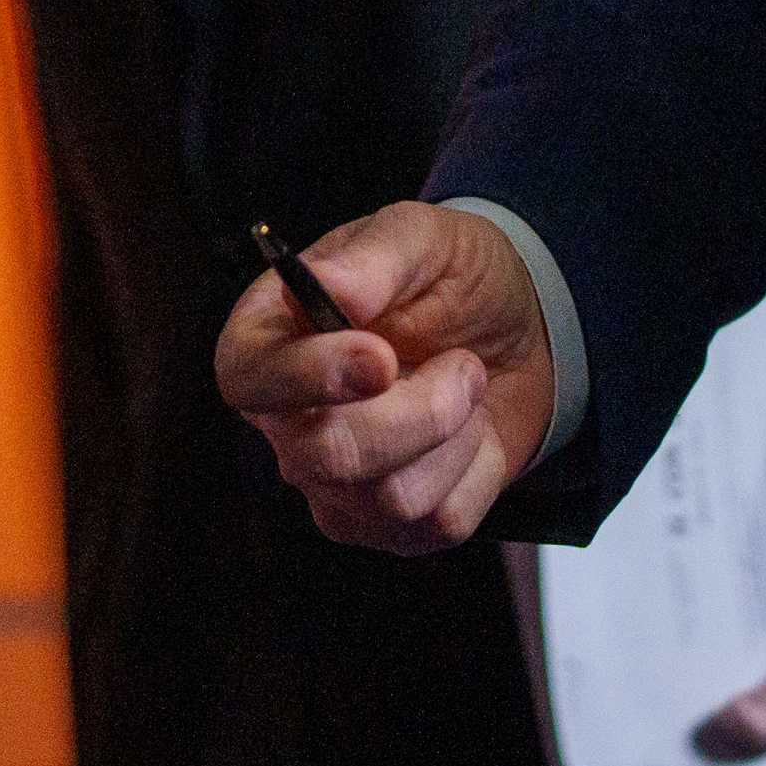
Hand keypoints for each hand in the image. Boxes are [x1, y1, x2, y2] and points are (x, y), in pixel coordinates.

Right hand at [213, 202, 554, 555]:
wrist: (519, 330)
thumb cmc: (452, 277)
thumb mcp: (423, 238)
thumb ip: (374, 258)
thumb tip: (327, 285)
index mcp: (271, 338)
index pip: (247, 379)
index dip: (308, 376)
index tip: (380, 358)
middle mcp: (289, 422)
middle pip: (327, 455)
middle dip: (420, 412)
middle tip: (464, 364)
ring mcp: (334, 486)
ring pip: (391, 498)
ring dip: (457, 435)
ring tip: (464, 386)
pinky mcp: (387, 527)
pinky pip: (439, 525)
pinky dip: (478, 472)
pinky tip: (471, 434)